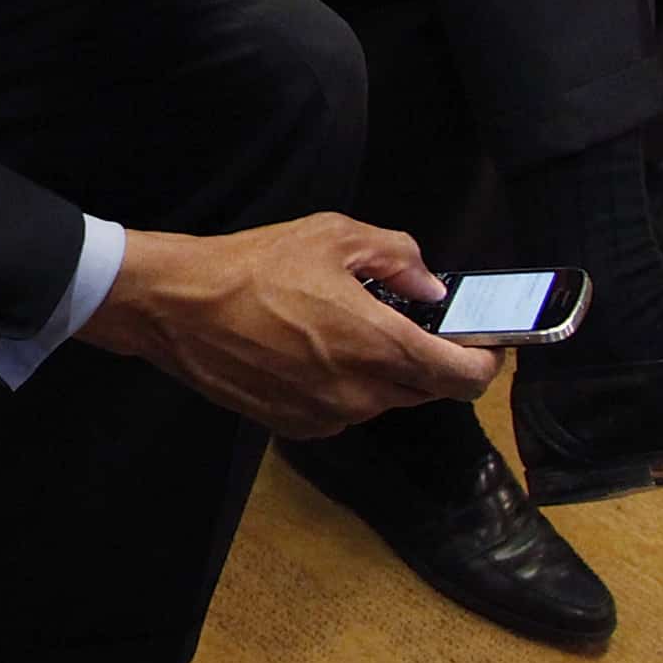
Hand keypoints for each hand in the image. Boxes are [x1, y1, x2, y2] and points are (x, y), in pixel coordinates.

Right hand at [77, 214, 501, 438]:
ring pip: (382, 400)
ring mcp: (328, 416)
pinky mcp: (295, 426)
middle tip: (402, 324)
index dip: (485, 361)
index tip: (482, 343)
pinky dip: (341, 387)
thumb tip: (431, 288)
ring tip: (341, 333)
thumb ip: (398, 256)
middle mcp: (363, 392)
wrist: (177, 307)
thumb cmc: (254, 266)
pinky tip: (307, 354)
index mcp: (381, 345)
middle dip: (428, 361)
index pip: (466, 378)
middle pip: (427, 390)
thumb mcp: (332, 235)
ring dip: (380, 373)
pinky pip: (341, 411)